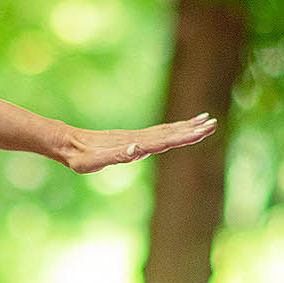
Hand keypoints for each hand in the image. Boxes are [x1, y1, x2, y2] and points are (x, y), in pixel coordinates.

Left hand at [59, 111, 217, 174]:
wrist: (69, 144)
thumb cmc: (81, 158)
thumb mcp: (95, 162)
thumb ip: (116, 155)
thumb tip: (138, 148)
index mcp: (134, 145)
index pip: (165, 140)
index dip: (184, 136)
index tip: (202, 131)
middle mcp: (138, 139)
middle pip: (170, 133)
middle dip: (192, 130)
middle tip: (213, 123)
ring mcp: (137, 138)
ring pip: (167, 131)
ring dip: (187, 127)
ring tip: (207, 121)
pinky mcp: (133, 139)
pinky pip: (158, 133)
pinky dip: (174, 130)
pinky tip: (183, 128)